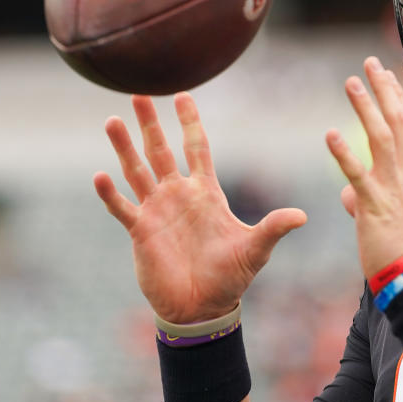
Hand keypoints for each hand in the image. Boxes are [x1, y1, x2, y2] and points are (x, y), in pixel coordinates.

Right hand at [93, 93, 307, 323]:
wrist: (203, 308)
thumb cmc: (231, 277)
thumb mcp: (256, 249)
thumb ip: (274, 228)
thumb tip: (302, 216)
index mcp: (206, 193)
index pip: (197, 148)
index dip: (190, 122)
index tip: (183, 95)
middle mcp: (179, 195)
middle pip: (161, 150)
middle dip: (151, 123)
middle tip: (138, 93)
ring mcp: (157, 211)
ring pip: (137, 171)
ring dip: (124, 147)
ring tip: (112, 120)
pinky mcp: (141, 232)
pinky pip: (122, 208)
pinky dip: (111, 193)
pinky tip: (100, 176)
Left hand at [326, 57, 402, 279]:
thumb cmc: (398, 245)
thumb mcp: (385, 214)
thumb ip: (365, 196)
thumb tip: (347, 194)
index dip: (396, 98)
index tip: (385, 74)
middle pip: (398, 122)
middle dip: (384, 90)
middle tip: (370, 63)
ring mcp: (391, 188)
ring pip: (381, 139)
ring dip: (366, 108)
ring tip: (351, 83)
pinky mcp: (374, 206)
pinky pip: (358, 176)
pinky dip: (345, 154)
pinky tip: (330, 135)